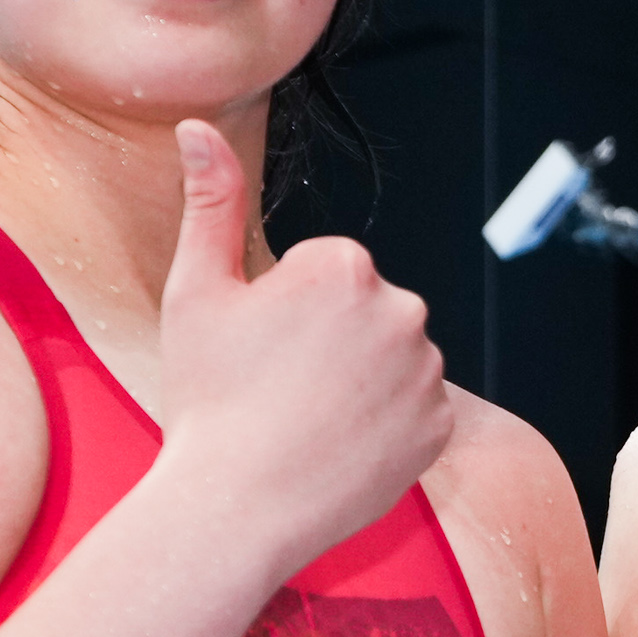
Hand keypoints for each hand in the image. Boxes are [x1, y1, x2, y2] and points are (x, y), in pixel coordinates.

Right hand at [148, 119, 452, 572]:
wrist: (235, 508)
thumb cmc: (208, 401)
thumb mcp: (196, 290)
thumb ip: (209, 201)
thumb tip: (196, 129)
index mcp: (344, 264)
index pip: (323, 272)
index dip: (282, 311)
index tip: (258, 350)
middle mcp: (402, 307)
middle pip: (363, 312)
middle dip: (327, 341)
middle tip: (278, 389)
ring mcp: (428, 370)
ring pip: (391, 360)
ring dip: (359, 382)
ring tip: (305, 422)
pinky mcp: (441, 425)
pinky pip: (415, 410)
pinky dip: (384, 425)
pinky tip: (338, 446)